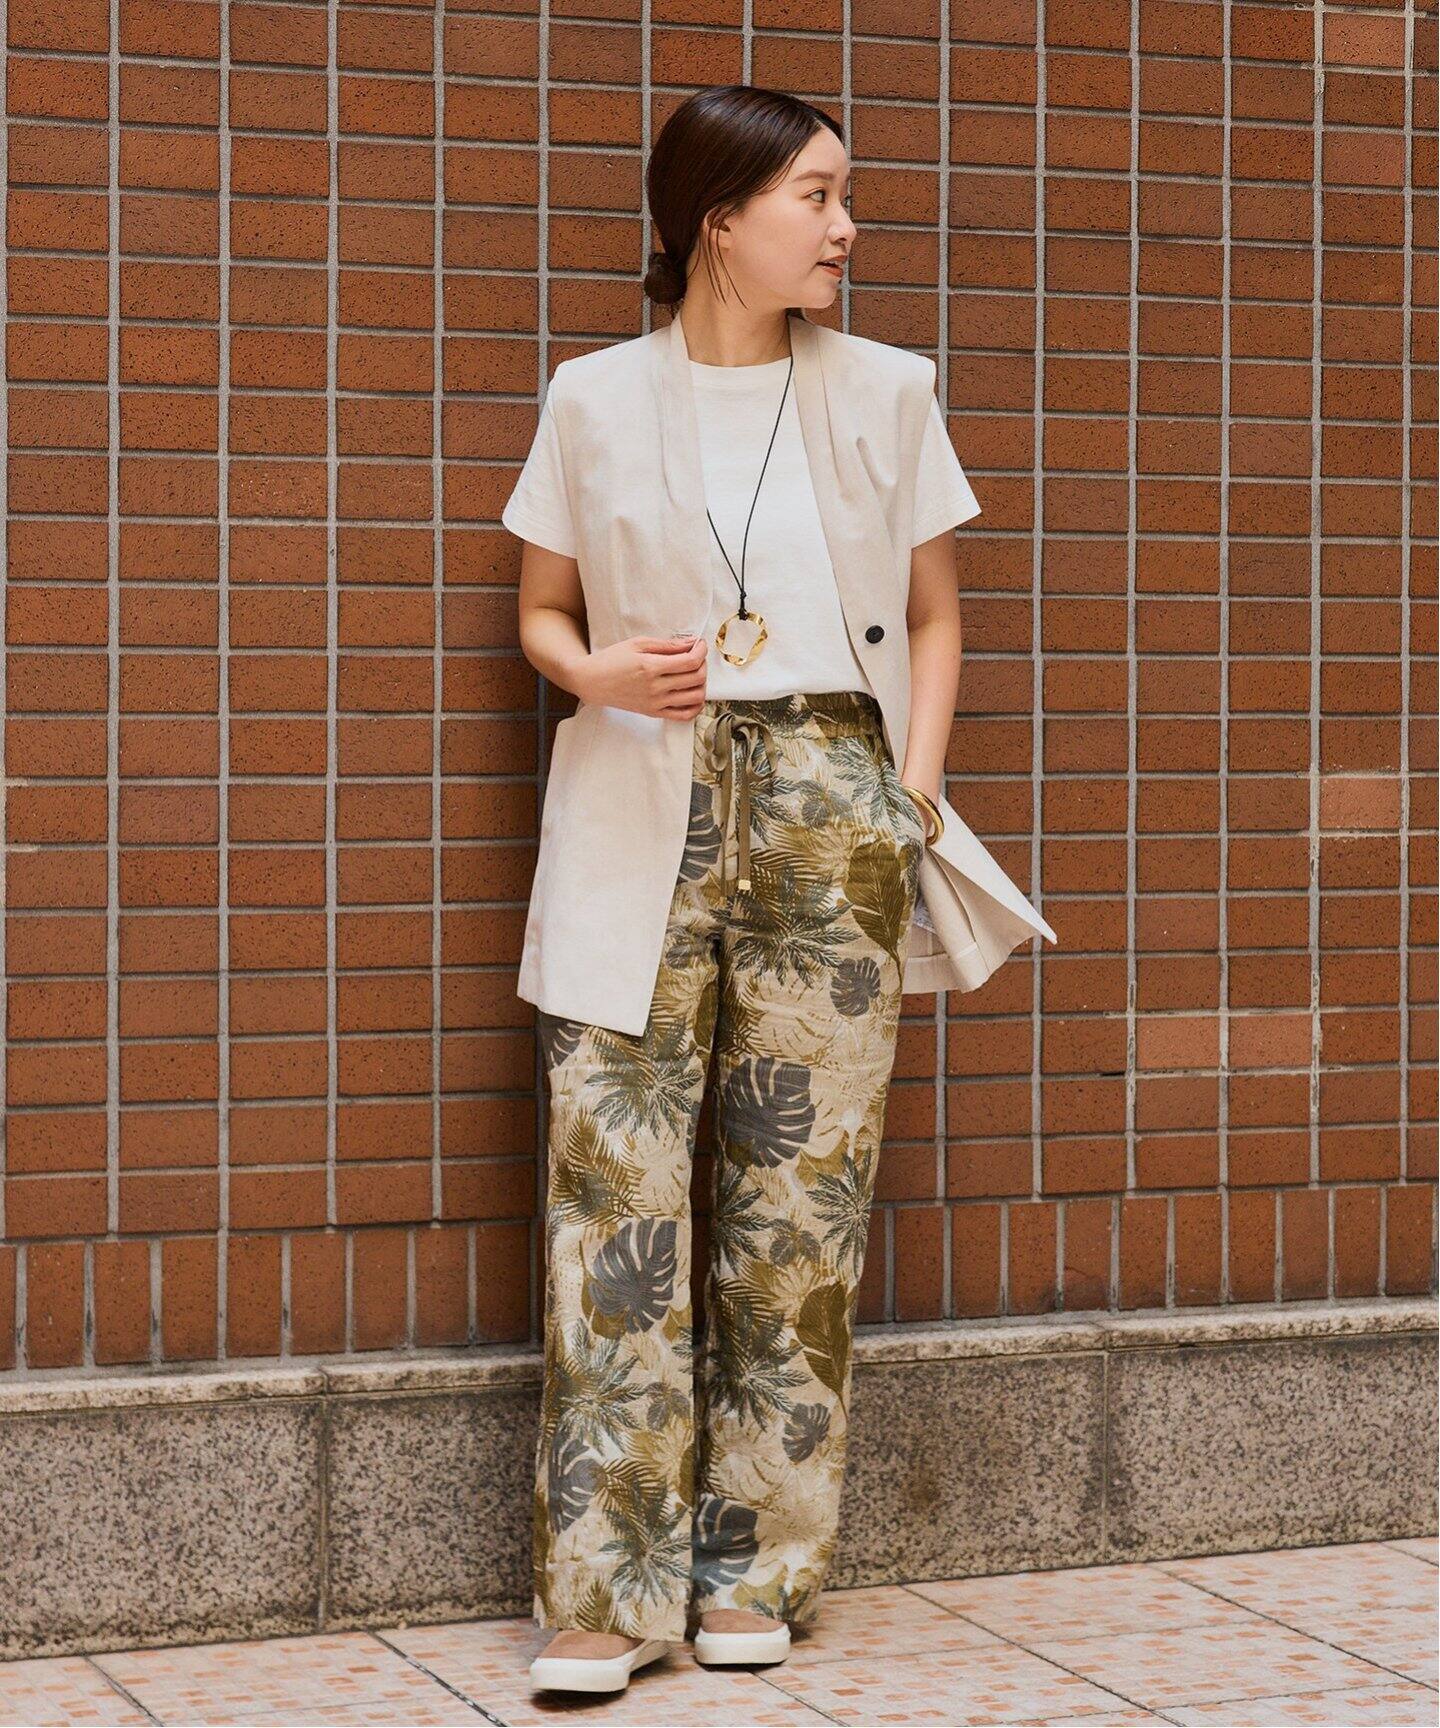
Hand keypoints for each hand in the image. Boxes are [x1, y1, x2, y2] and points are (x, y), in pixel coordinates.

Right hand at [574, 634, 707, 720]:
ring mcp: (655, 703)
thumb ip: (667, 645)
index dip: (701, 651)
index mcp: (651, 667)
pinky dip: (695, 705)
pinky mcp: (654, 713)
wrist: (591, 682)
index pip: (690, 661)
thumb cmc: (612, 660)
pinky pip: (684, 715)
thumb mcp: (638, 644)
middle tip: (696, 656)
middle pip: (696, 678)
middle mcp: (655, 688)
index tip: (700, 644)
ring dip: (702, 683)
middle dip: (703, 663)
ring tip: (693, 673)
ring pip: (695, 697)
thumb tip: (690, 644)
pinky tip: (692, 693)